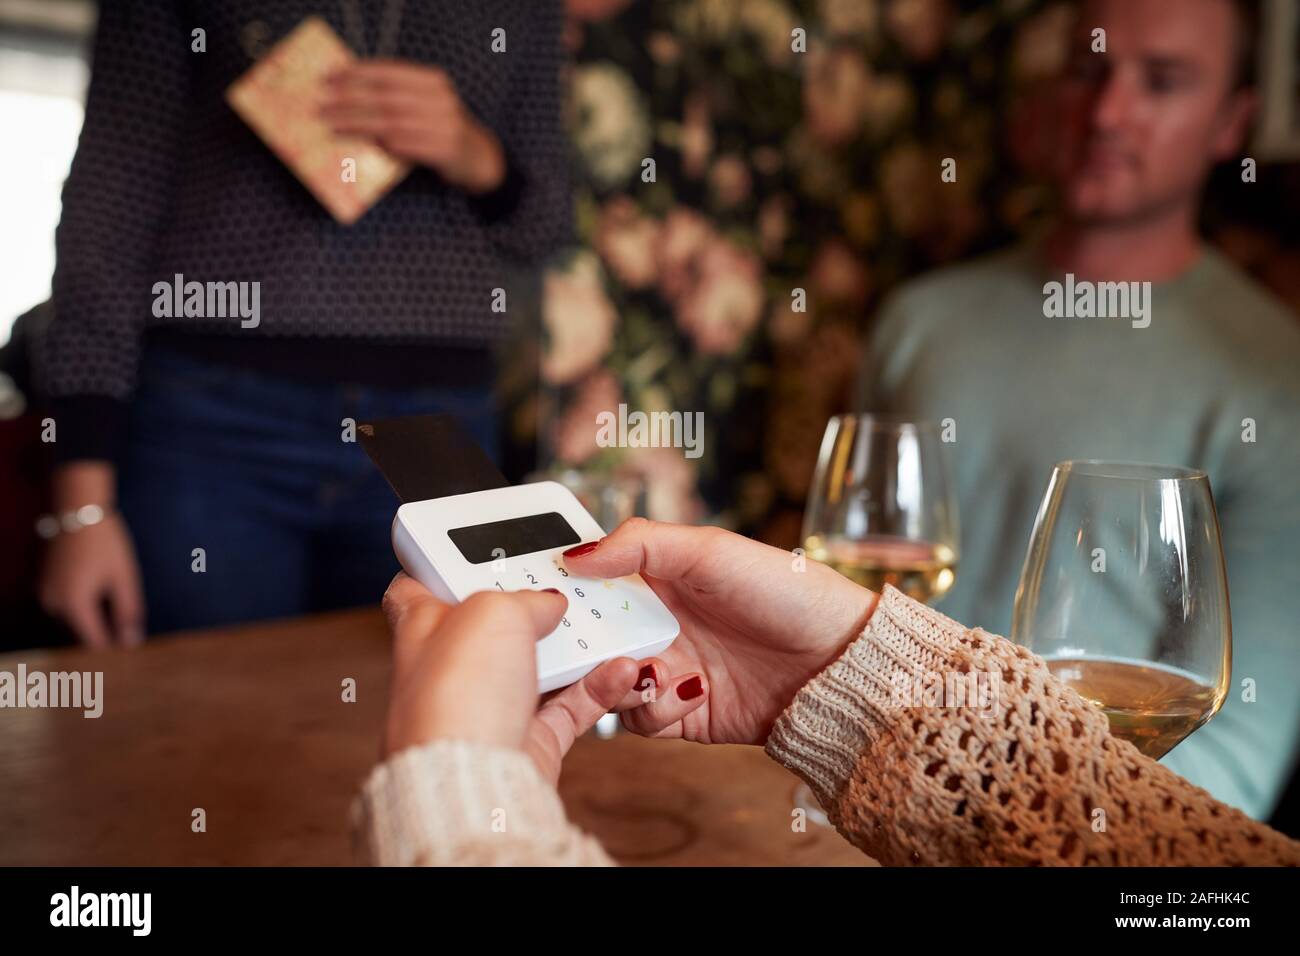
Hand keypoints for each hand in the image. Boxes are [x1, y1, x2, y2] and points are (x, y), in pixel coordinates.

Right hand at [39, 512, 144, 649]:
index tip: (132, 648)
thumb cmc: (106, 544)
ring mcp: (45, 595)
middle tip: (128, 626)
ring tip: (116, 607)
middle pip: (82, 633)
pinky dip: (82, 605)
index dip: (114, 647)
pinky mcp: (44, 585)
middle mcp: (53, 605)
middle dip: (104, 632)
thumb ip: (128, 612)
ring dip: (92, 618)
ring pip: (73, 620)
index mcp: (74, 605)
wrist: (77, 512)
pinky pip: (65, 605)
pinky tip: (100, 592)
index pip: (94, 642)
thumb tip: (131, 643)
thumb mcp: (123, 578)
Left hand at [321, 60, 504, 193]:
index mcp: (433, 81)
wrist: (478, 157)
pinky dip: (386, 145)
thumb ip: (395, 97)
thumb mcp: (424, 104)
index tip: (328, 78)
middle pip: (385, 98)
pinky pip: (409, 147)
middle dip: (349, 101)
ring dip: (357, 125)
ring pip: (391, 123)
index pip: (388, 72)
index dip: (356, 73)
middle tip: (321, 106)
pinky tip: (366, 144)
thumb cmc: (440, 128)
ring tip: (332, 126)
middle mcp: (441, 100)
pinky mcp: (446, 151)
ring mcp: (445, 125)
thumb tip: (347, 92)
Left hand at [381, 574, 676, 783]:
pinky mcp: (525, 740)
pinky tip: (623, 667)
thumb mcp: (492, 610)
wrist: (475, 783)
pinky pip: (571, 703)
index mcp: (422, 627)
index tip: (475, 544)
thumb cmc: (456, 698)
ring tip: (606, 621)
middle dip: (531, 601)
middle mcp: (451, 668)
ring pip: (540, 663)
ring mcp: (488, 706)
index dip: (444, 560)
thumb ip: (524, 595)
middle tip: (564, 580)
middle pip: (494, 622)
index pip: (419, 584)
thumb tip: (548, 604)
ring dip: (576, 644)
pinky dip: (600, 685)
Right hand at [561, 519, 879, 745]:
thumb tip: (576, 554)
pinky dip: (652, 707)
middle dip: (579, 643)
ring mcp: (668, 669)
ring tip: (648, 668)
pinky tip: (686, 690)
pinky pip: (640, 718)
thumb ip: (640, 545)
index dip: (565, 588)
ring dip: (618, 678)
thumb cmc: (786, 591)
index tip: (543, 592)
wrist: (839, 661)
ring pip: (607, 681)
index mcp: (657, 577)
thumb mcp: (711, 550)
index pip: (592, 581)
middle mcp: (657, 623)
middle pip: (589, 637)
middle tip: (584, 642)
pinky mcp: (683, 714)